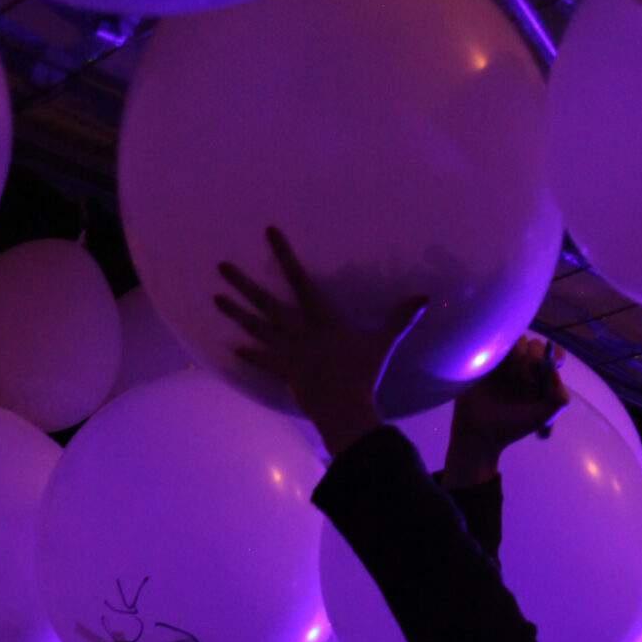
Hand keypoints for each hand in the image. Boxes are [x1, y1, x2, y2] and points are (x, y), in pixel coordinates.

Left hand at [215, 227, 425, 457]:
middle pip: (267, 304)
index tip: (269, 234)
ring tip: (217, 298)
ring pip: (257, 328)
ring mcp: (289, 353)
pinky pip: (263, 361)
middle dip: (244, 284)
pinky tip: (234, 348)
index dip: (284, 255)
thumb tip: (423, 297)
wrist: (345, 408)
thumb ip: (399, 319)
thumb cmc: (363, 375)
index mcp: (321, 320)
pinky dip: (250, 355)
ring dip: (237, 313)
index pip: (299, 281)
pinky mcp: (285, 374)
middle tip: (222, 267)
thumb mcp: (382, 344)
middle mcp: (299, 332)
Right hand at [443, 337, 570, 488]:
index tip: (548, 367)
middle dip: (534, 359)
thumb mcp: (541, 418)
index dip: (553, 356)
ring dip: (519, 356)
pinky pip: (502, 342)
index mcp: (540, 381)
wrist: (477, 431)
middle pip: (537, 345)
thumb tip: (556, 375)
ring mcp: (507, 364)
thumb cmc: (509, 427)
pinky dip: (505, 352)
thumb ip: (558, 400)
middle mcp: (525, 369)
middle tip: (524, 379)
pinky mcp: (491, 360)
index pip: (554, 355)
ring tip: (510, 377)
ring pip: (521, 340)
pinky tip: (498, 369)